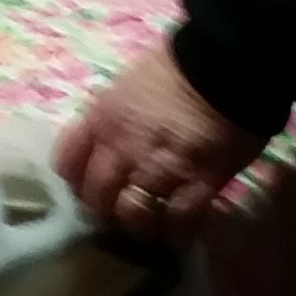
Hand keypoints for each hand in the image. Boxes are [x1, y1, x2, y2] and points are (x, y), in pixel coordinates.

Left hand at [53, 44, 264, 246]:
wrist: (228, 62)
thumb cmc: (180, 65)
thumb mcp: (131, 83)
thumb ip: (115, 114)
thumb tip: (114, 134)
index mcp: (102, 118)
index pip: (67, 164)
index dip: (77, 181)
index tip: (91, 186)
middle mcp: (122, 148)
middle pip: (97, 199)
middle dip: (107, 210)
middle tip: (123, 211)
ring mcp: (159, 169)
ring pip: (134, 216)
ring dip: (141, 225)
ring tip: (153, 224)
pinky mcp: (197, 184)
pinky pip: (179, 222)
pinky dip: (178, 233)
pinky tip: (182, 232)